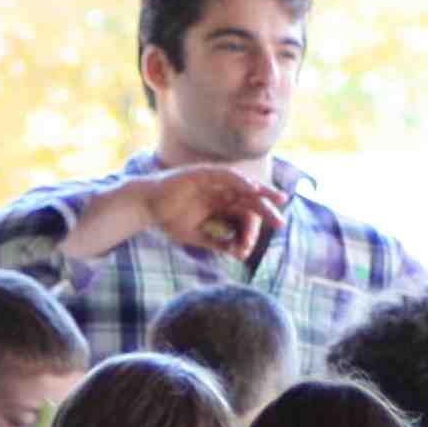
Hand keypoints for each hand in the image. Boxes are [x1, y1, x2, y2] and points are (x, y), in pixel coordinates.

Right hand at [135, 163, 284, 259]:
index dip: (261, 219)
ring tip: (275, 199)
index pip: (246, 210)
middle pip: (249, 198)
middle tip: (281, 221)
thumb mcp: (197, 236)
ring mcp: (212, 180)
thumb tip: (238, 253)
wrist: (146, 206)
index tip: (276, 229)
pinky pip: (225, 175)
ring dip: (259, 191)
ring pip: (241, 185)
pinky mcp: (202, 173)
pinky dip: (239, 180)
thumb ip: (217, 242)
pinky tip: (251, 188)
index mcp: (219, 204)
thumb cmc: (168, 219)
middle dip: (266, 207)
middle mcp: (219, 190)